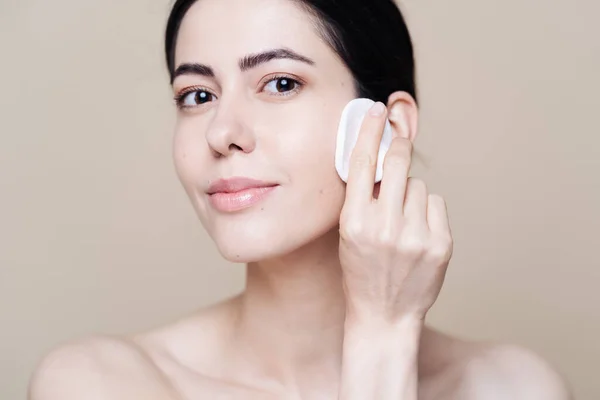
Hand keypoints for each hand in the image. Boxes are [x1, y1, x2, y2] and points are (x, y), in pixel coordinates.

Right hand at [338, 101, 452, 324]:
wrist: (384, 314)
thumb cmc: (362, 270)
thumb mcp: (349, 234)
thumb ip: (362, 198)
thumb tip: (381, 156)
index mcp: (354, 222)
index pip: (363, 163)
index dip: (369, 131)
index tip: (376, 110)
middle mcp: (384, 226)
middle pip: (397, 163)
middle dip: (399, 147)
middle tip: (398, 138)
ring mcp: (415, 236)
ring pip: (419, 186)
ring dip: (412, 194)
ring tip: (402, 223)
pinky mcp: (440, 244)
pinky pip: (436, 204)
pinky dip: (428, 211)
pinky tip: (418, 233)